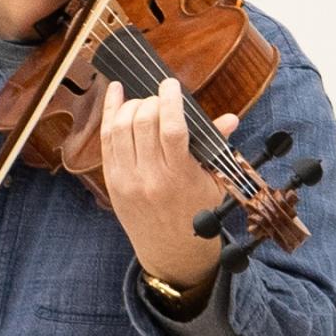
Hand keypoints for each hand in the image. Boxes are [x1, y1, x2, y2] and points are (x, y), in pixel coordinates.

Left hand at [100, 78, 239, 285]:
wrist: (171, 251)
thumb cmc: (196, 215)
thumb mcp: (212, 183)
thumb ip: (215, 147)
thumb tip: (230, 119)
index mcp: (180, 177)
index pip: (172, 128)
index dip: (170, 100)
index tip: (171, 84)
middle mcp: (150, 177)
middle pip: (143, 122)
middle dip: (152, 101)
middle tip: (161, 99)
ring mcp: (127, 179)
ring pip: (120, 127)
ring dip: (132, 106)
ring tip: (144, 103)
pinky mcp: (111, 181)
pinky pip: (105, 139)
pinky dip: (109, 113)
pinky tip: (116, 95)